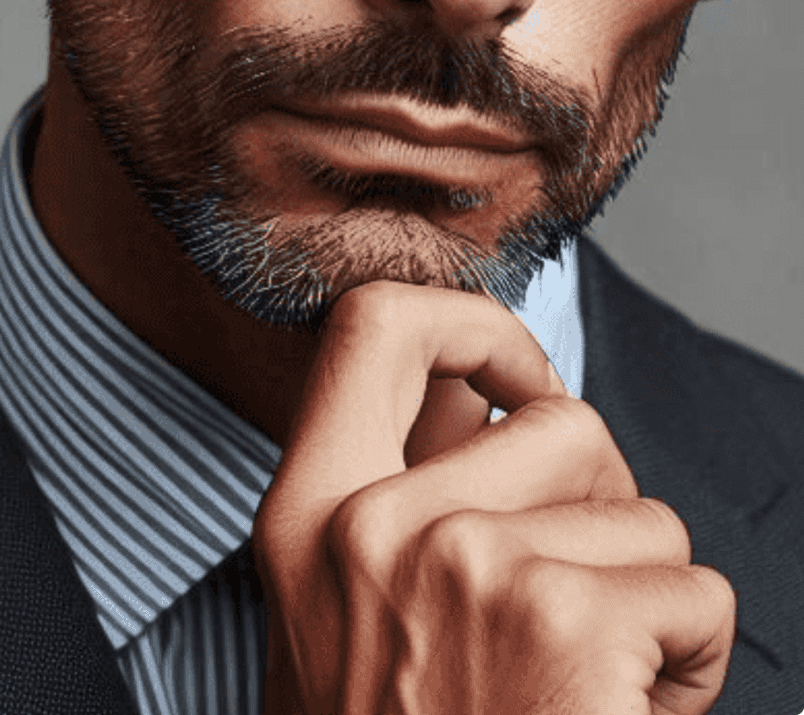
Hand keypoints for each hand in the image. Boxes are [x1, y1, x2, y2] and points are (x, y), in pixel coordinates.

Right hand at [254, 281, 735, 714]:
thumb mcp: (343, 619)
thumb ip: (400, 501)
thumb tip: (498, 411)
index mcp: (308, 513)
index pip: (377, 325)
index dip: (472, 325)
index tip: (521, 387)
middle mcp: (373, 525)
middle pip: (557, 418)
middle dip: (605, 497)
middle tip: (588, 581)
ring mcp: (466, 571)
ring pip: (641, 511)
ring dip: (648, 595)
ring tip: (597, 681)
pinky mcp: (565, 629)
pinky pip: (694, 592)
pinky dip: (693, 660)